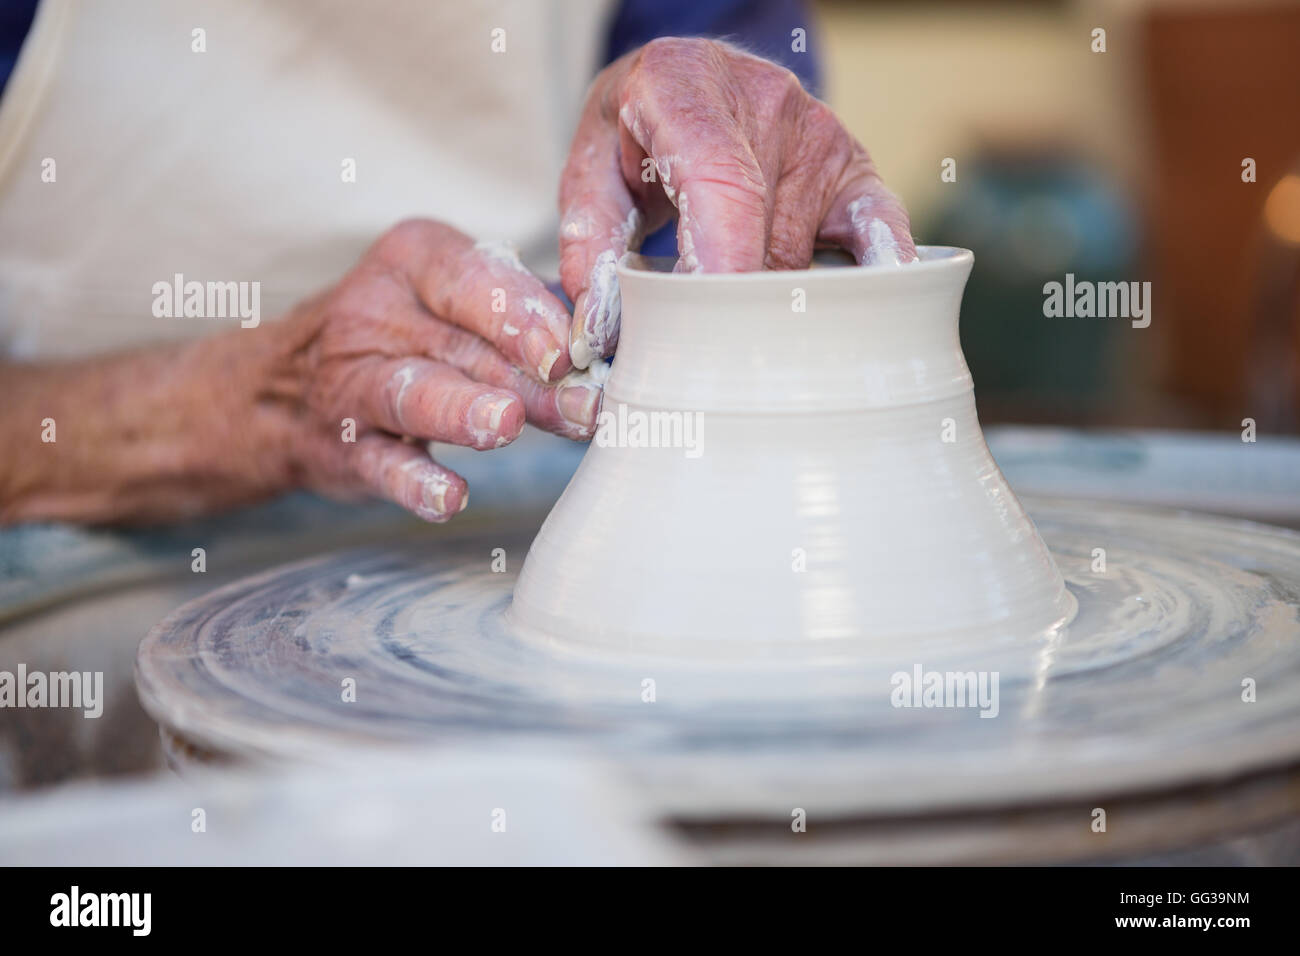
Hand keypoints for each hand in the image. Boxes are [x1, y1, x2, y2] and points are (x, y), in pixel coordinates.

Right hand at [273, 219, 604, 520]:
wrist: (284, 390)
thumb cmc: (407, 335)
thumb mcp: (454, 301)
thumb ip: (526, 317)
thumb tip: (617, 350)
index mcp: (416, 260)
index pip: (476, 279)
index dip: (527, 314)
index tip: (575, 348)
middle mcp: (378, 312)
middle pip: (463, 343)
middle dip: (529, 377)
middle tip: (583, 404)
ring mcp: (354, 381)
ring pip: (412, 391)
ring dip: (462, 410)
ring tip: (504, 426)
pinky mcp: (344, 447)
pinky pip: (379, 463)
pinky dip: (414, 481)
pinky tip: (450, 496)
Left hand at [558, 37, 916, 367]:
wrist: (688, 79)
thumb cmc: (633, 135)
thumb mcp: (589, 177)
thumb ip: (589, 249)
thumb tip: (604, 330)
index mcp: (682, 88)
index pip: (720, 183)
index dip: (721, 262)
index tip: (710, 331)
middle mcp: (764, 101)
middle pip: (763, 239)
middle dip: (732, 308)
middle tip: (698, 360)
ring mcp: (819, 132)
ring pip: (801, 257)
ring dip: (766, 305)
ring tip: (732, 325)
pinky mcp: (855, 165)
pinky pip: (879, 231)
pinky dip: (874, 277)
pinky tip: (868, 315)